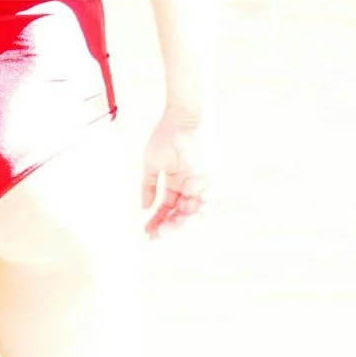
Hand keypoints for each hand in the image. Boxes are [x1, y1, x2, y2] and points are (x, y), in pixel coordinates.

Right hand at [140, 113, 211, 237]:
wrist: (182, 120)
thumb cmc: (166, 137)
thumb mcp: (151, 165)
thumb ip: (148, 187)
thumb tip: (143, 208)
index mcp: (176, 183)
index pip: (167, 208)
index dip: (157, 221)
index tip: (146, 232)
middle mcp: (190, 188)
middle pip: (180, 216)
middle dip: (168, 228)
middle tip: (155, 236)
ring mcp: (201, 187)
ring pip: (193, 215)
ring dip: (180, 226)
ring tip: (165, 231)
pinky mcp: (212, 184)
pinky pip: (206, 207)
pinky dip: (195, 217)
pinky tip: (180, 222)